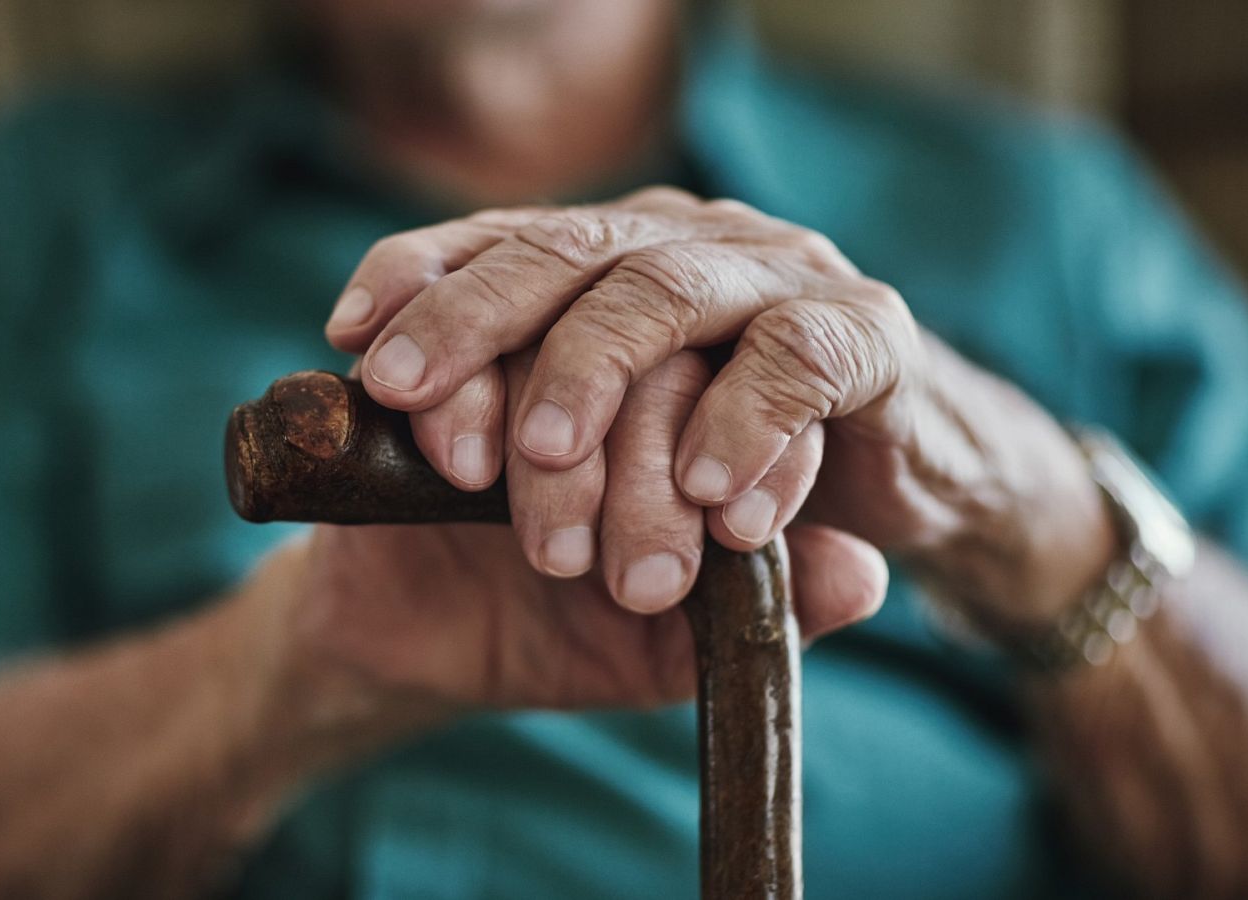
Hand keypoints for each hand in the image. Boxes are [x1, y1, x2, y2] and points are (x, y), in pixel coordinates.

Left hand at [325, 187, 1115, 628]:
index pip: (490, 243)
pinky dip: (745, 429)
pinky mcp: (861, 333)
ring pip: (661, 296)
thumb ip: (490, 447)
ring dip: (599, 387)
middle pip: (560, 257)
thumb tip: (357, 389)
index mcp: (600, 266)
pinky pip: (794, 360)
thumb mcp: (578, 498)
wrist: (890, 506)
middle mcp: (676, 246)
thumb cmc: (698, 505)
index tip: (364, 363)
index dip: (421, 289)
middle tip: (437, 440)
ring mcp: (769, 275)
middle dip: (481, 338)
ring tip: (550, 481)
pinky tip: (711, 507)